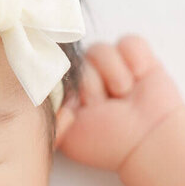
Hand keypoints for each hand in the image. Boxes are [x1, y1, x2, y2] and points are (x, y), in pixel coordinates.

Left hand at [55, 35, 184, 171]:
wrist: (148, 142)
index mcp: (64, 91)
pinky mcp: (135, 56)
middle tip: (106, 108)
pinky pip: (129, 42)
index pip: (52, 69)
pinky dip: (137, 61)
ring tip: (124, 95)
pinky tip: (141, 78)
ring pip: (99, 49)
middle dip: (92, 86)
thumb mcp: (66, 133)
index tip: (81, 109)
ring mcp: (109, 64)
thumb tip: (36, 88)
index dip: (68, 88)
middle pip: (76, 59)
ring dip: (115, 75)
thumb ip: (46, 110)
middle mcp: (84, 75)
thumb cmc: (108, 142)